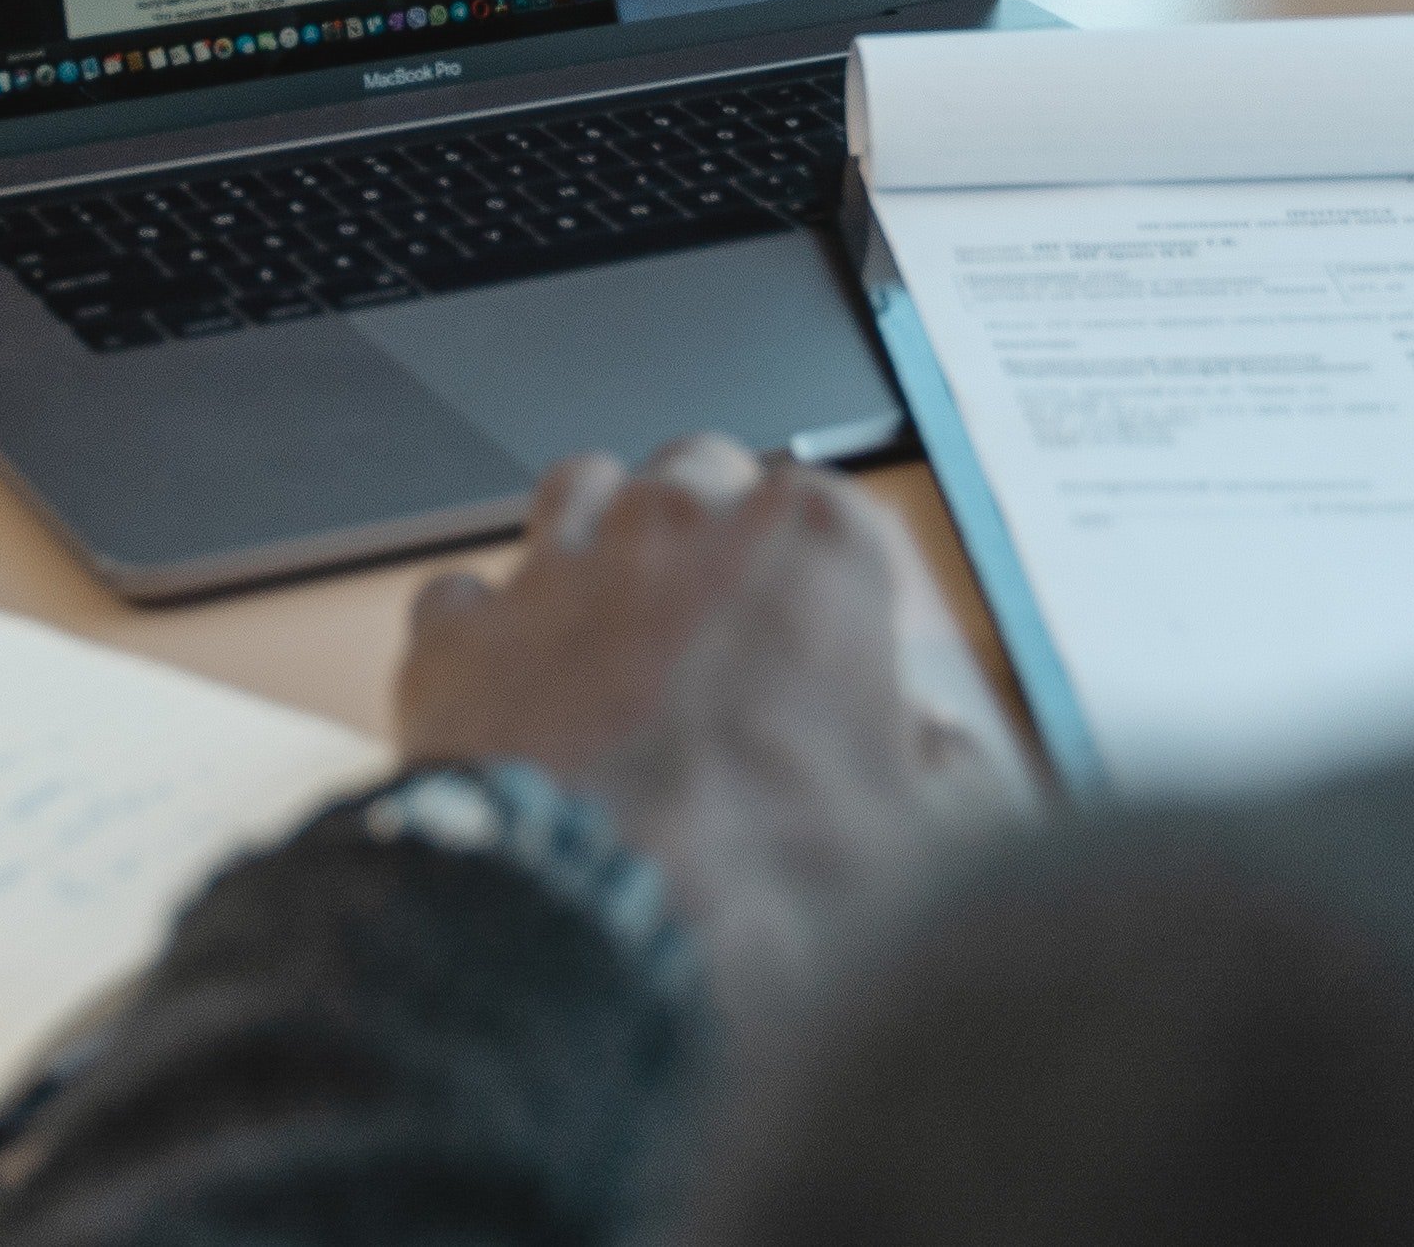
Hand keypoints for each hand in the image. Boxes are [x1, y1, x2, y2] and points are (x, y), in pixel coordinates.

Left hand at [397, 440, 1034, 1023]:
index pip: (839, 515)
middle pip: (703, 476)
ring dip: (603, 543)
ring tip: (619, 628)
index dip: (836, 591)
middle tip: (728, 632)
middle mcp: (682, 526)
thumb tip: (952, 760)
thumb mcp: (923, 847)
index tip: (843, 654)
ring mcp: (561, 567)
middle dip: (713, 537)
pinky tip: (516, 691)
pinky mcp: (461, 632)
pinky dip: (489, 632)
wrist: (592, 937)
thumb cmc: (762, 885)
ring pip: (582, 490)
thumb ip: (953, 779)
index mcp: (815, 550)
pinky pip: (467, 593)